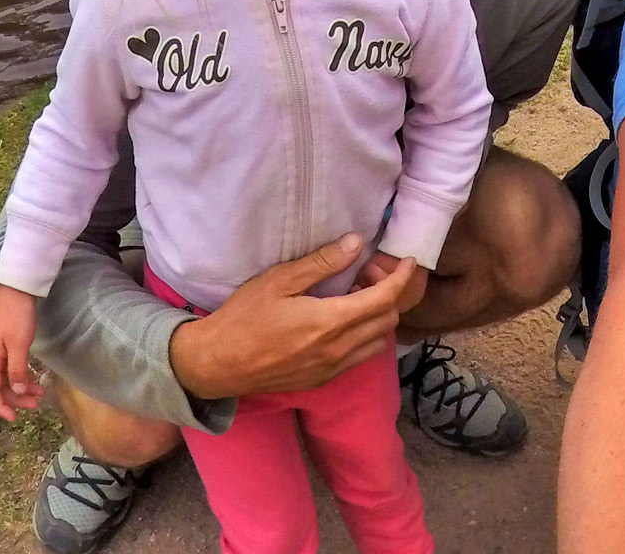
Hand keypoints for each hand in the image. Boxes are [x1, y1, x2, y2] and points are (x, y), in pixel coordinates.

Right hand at [0, 286, 43, 419]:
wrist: (17, 289)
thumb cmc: (17, 315)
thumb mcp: (19, 343)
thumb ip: (17, 368)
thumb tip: (17, 391)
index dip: (0, 405)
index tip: (13, 418)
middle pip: (0, 385)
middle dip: (15, 398)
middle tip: (34, 405)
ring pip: (7, 377)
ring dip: (21, 388)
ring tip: (39, 395)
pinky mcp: (8, 344)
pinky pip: (13, 367)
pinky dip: (23, 375)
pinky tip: (34, 380)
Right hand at [170, 234, 420, 398]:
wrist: (216, 364)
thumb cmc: (244, 317)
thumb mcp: (279, 281)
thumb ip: (321, 263)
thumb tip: (356, 244)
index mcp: (330, 322)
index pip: (385, 300)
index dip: (402, 278)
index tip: (407, 262)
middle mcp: (337, 350)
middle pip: (388, 321)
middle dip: (389, 294)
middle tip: (367, 274)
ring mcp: (331, 369)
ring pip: (377, 342)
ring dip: (378, 318)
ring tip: (355, 296)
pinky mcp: (321, 381)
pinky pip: (359, 358)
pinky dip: (364, 336)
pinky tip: (342, 320)